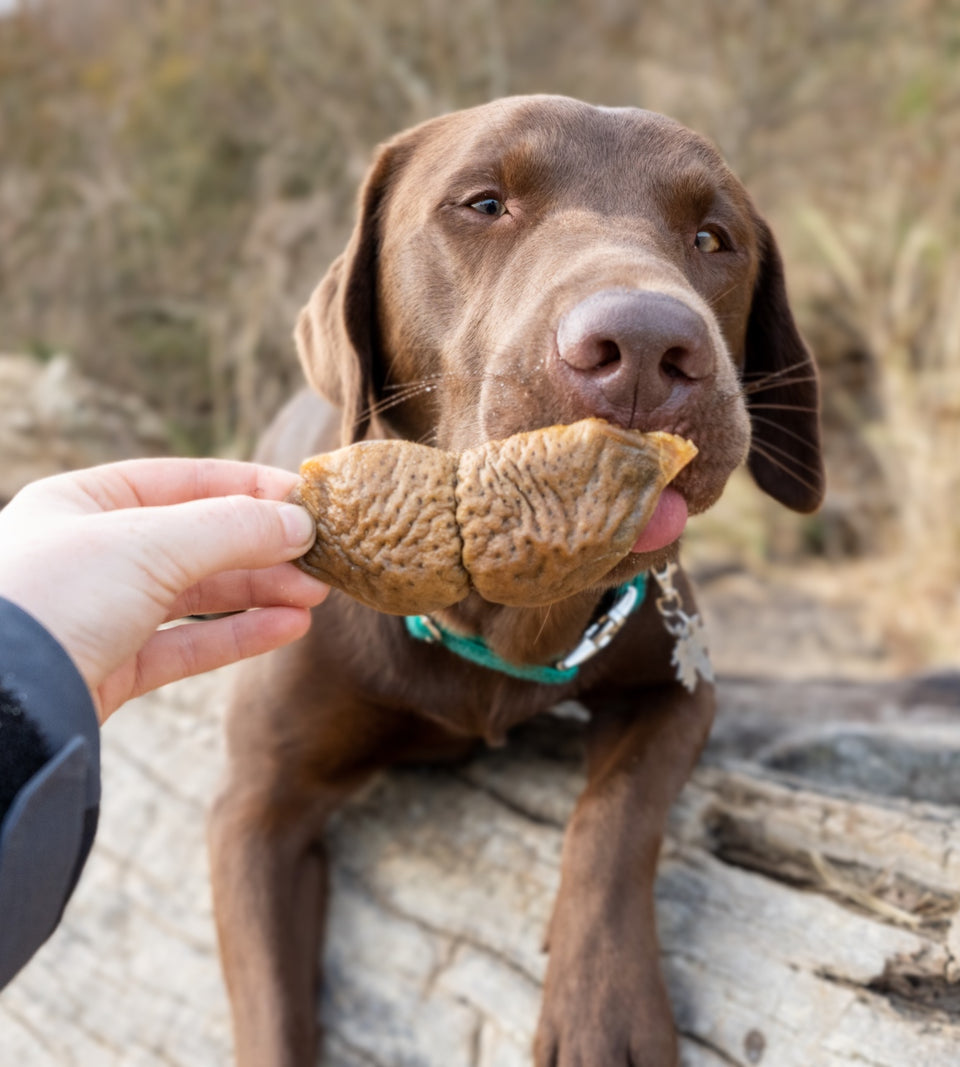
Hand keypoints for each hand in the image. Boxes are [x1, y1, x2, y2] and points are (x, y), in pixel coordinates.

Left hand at [0, 458, 327, 722]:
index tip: (307, 499)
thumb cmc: (52, 598)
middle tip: (321, 557)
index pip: (183, 481)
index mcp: (83, 502)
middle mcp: (90, 553)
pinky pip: (187, 643)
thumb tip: (300, 521)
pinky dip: (238, 634)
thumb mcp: (149, 543)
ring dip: (260, 591)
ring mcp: (100, 613)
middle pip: (198, 539)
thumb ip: (232, 527)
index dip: (248, 486)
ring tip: (316, 594)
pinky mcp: (110, 668)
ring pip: (197, 594)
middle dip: (264, 546)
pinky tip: (287, 627)